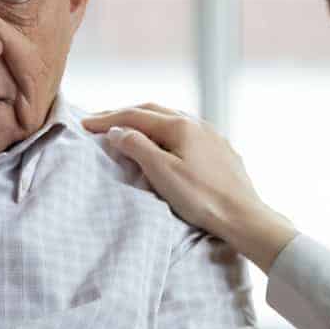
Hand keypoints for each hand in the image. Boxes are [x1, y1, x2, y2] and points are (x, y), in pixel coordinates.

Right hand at [83, 104, 298, 272]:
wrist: (244, 217)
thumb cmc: (202, 198)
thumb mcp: (162, 172)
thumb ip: (137, 147)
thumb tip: (117, 131)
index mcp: (180, 126)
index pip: (135, 115)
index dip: (107, 119)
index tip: (84, 124)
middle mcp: (196, 123)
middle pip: (152, 111)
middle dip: (124, 114)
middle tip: (100, 121)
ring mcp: (211, 135)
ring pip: (170, 118)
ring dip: (145, 120)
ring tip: (127, 127)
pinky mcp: (220, 150)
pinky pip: (185, 131)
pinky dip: (163, 131)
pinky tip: (162, 141)